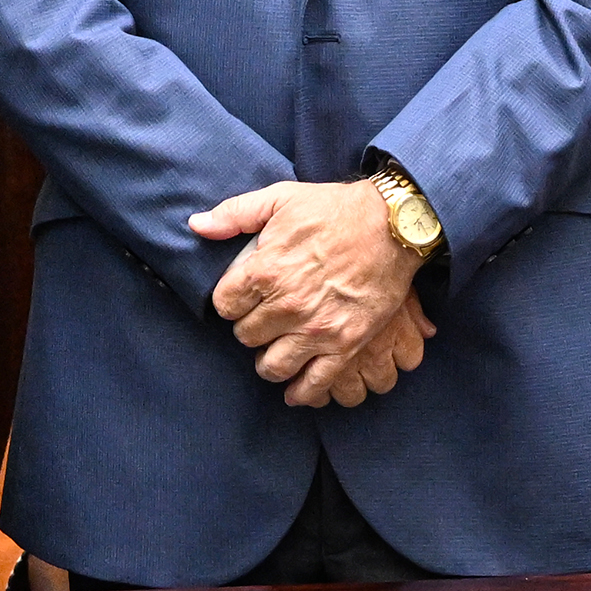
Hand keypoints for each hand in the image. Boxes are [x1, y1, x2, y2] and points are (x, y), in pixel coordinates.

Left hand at [190, 180, 425, 405]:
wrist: (393, 225)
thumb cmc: (335, 209)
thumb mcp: (280, 198)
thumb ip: (234, 213)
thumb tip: (197, 225)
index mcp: (266, 270)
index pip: (224, 305)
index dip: (230, 301)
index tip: (240, 298)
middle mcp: (287, 305)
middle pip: (246, 336)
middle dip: (250, 328)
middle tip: (261, 320)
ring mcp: (317, 330)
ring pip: (273, 366)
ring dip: (269, 362)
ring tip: (274, 352)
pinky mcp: (346, 345)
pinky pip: (315, 383)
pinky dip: (302, 392)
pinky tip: (294, 391)